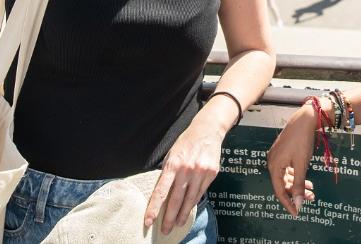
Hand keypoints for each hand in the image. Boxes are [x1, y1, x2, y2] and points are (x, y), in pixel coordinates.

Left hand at [144, 118, 224, 234]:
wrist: (208, 130)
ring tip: (178, 225)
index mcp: (173, 164)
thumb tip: (161, 193)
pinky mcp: (212, 174)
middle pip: (176, 200)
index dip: (154, 208)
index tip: (149, 221)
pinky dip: (193, 202)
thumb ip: (167, 172)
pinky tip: (189, 209)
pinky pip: (200, 193)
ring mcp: (201, 172)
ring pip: (190, 200)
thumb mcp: (171, 154)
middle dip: (169, 218)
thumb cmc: (186, 142)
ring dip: (183, 214)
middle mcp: (187, 169)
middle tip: (165, 230)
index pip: (161, 191)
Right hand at [267, 101, 319, 216]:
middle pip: (283, 184)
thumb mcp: (302, 165)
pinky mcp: (283, 152)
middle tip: (310, 199)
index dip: (288, 203)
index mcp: (274, 166)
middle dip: (295, 193)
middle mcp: (272, 162)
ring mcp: (277, 156)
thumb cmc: (302, 141)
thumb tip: (297, 203)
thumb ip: (298, 184)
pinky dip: (297, 176)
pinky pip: (287, 169)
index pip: (279, 191)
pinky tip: (306, 179)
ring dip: (298, 185)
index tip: (297, 213)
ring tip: (311, 190)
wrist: (305, 119)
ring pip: (286, 177)